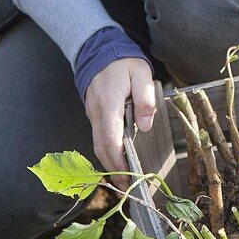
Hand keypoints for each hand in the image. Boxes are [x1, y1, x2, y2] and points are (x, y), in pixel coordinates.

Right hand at [84, 58, 155, 191]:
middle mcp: (97, 112)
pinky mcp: (94, 115)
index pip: (109, 137)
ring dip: (109, 163)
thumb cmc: (124, 63)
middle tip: (127, 187)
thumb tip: (145, 126)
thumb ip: (144, 99)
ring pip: (98, 144)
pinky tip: (119, 161)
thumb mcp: (141, 73)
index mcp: (109, 103)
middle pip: (101, 147)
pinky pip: (98, 138)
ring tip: (125, 180)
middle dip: (113, 169)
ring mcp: (93, 115)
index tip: (126, 176)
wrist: (100, 51)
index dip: (117, 160)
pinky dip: (107, 152)